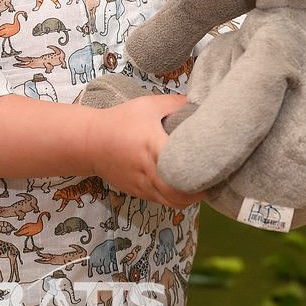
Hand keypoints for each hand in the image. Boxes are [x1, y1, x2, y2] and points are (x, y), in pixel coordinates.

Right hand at [84, 93, 202, 209]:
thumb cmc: (121, 120)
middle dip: (200, 191)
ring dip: (188, 198)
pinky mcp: (137, 192)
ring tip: (197, 184)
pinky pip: (161, 201)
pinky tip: (179, 186)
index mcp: (155, 147)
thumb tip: (199, 102)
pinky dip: (173, 198)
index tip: (215, 165)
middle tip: (211, 178)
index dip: (202, 171)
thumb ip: (175, 103)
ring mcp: (143, 185)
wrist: (90, 141)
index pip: (184, 168)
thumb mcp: (148, 105)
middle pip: (181, 195)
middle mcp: (150, 171)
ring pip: (173, 203)